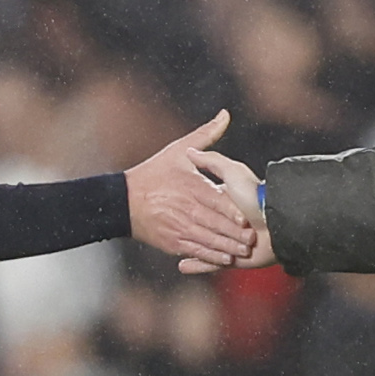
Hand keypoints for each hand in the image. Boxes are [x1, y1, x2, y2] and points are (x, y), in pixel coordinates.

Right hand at [127, 110, 262, 270]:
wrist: (122, 200)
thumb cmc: (154, 173)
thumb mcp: (178, 151)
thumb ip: (206, 136)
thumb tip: (225, 114)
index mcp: (190, 187)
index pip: (214, 201)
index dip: (230, 211)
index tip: (245, 218)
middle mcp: (184, 208)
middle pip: (213, 223)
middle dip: (233, 233)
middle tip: (252, 239)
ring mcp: (178, 227)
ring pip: (206, 240)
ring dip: (226, 247)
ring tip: (242, 252)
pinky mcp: (172, 242)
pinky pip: (194, 251)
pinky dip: (209, 257)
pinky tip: (223, 260)